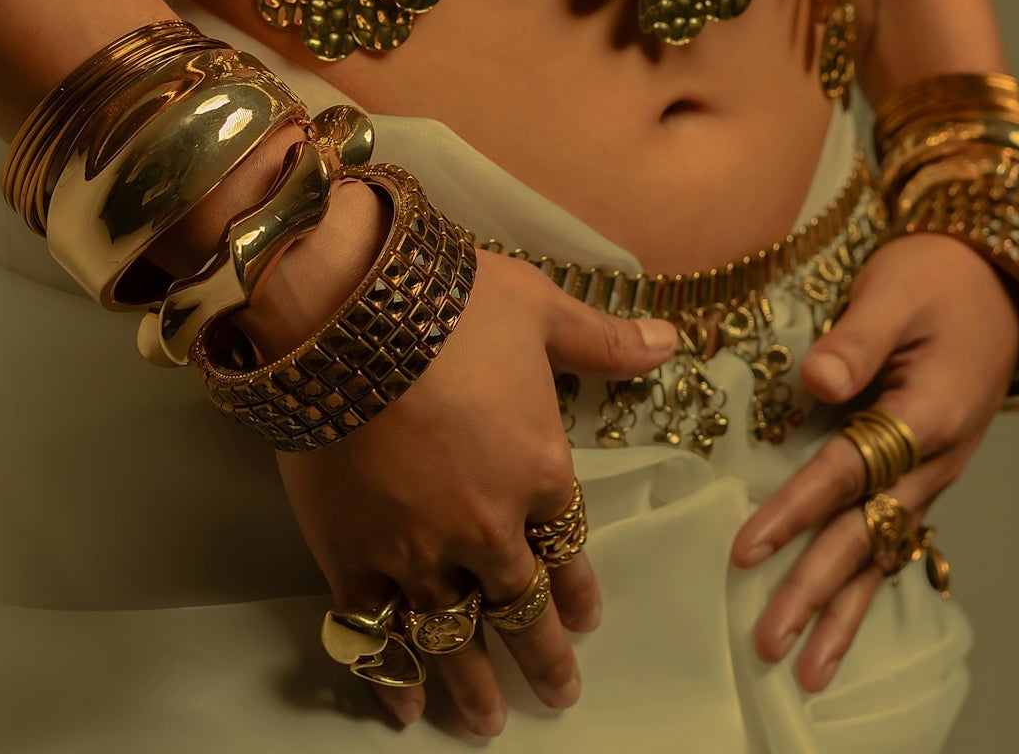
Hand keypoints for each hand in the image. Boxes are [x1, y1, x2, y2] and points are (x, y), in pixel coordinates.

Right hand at [271, 242, 676, 736]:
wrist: (350, 315)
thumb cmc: (454, 306)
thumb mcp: (542, 310)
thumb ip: (603, 341)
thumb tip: (669, 340)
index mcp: (540, 470)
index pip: (569, 545)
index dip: (577, 588)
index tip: (585, 620)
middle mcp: (487, 526)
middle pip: (521, 608)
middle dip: (542, 658)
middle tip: (558, 696)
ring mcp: (417, 549)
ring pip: (454, 636)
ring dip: (473, 684)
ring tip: (488, 723)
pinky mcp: (352, 556)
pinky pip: (375, 631)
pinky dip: (390, 675)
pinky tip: (403, 707)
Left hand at [730, 232, 1018, 692]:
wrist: (991, 282)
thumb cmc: (935, 278)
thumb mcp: (894, 291)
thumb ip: (856, 339)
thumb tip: (814, 382)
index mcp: (926, 414)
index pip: (848, 472)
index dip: (796, 511)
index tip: (747, 549)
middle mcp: (933, 458)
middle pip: (867, 535)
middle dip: (816, 591)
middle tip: (768, 640)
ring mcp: (932, 473)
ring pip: (885, 555)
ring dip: (845, 612)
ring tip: (809, 669)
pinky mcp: (923, 473)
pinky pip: (894, 540)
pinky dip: (867, 586)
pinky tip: (841, 624)